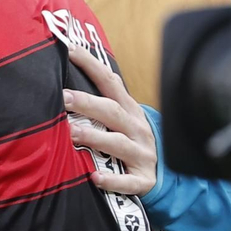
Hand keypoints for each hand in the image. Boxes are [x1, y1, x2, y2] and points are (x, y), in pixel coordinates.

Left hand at [63, 47, 156, 195]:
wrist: (167, 174)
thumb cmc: (132, 140)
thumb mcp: (124, 117)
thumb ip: (103, 98)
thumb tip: (74, 68)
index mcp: (129, 110)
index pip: (110, 82)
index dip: (91, 65)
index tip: (69, 49)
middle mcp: (137, 129)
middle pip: (112, 112)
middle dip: (88, 103)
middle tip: (63, 97)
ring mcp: (142, 154)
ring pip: (118, 144)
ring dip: (95, 138)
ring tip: (72, 134)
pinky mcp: (143, 180)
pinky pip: (128, 181)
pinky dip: (112, 180)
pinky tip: (95, 178)